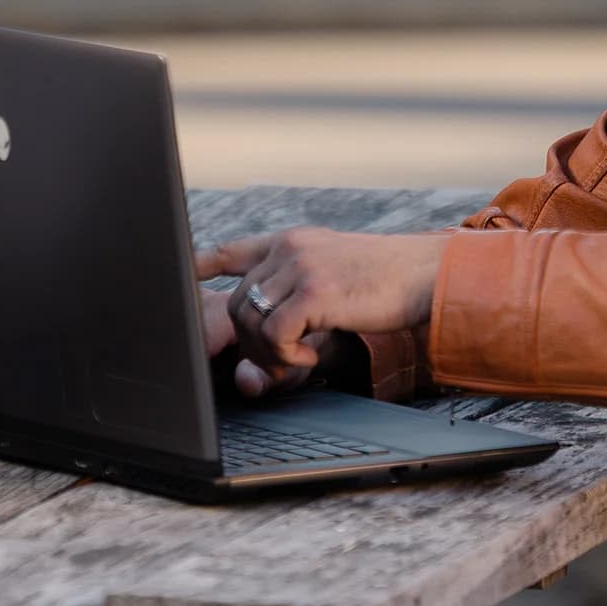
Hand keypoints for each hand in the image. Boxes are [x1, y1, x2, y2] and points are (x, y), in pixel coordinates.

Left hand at [194, 226, 449, 395]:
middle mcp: (288, 248)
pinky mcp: (314, 290)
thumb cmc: (385, 284)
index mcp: (291, 242)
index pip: (230, 251)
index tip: (181, 279)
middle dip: (250, 344)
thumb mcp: (334, 278)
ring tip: (301, 360)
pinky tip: (312, 358)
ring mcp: (299, 266)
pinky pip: (273, 335)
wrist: (425, 274)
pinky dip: (287, 358)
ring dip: (269, 355)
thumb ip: (295, 302)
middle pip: (237, 304)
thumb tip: (258, 353)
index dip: (198, 267)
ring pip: (249, 321)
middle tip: (284, 363)